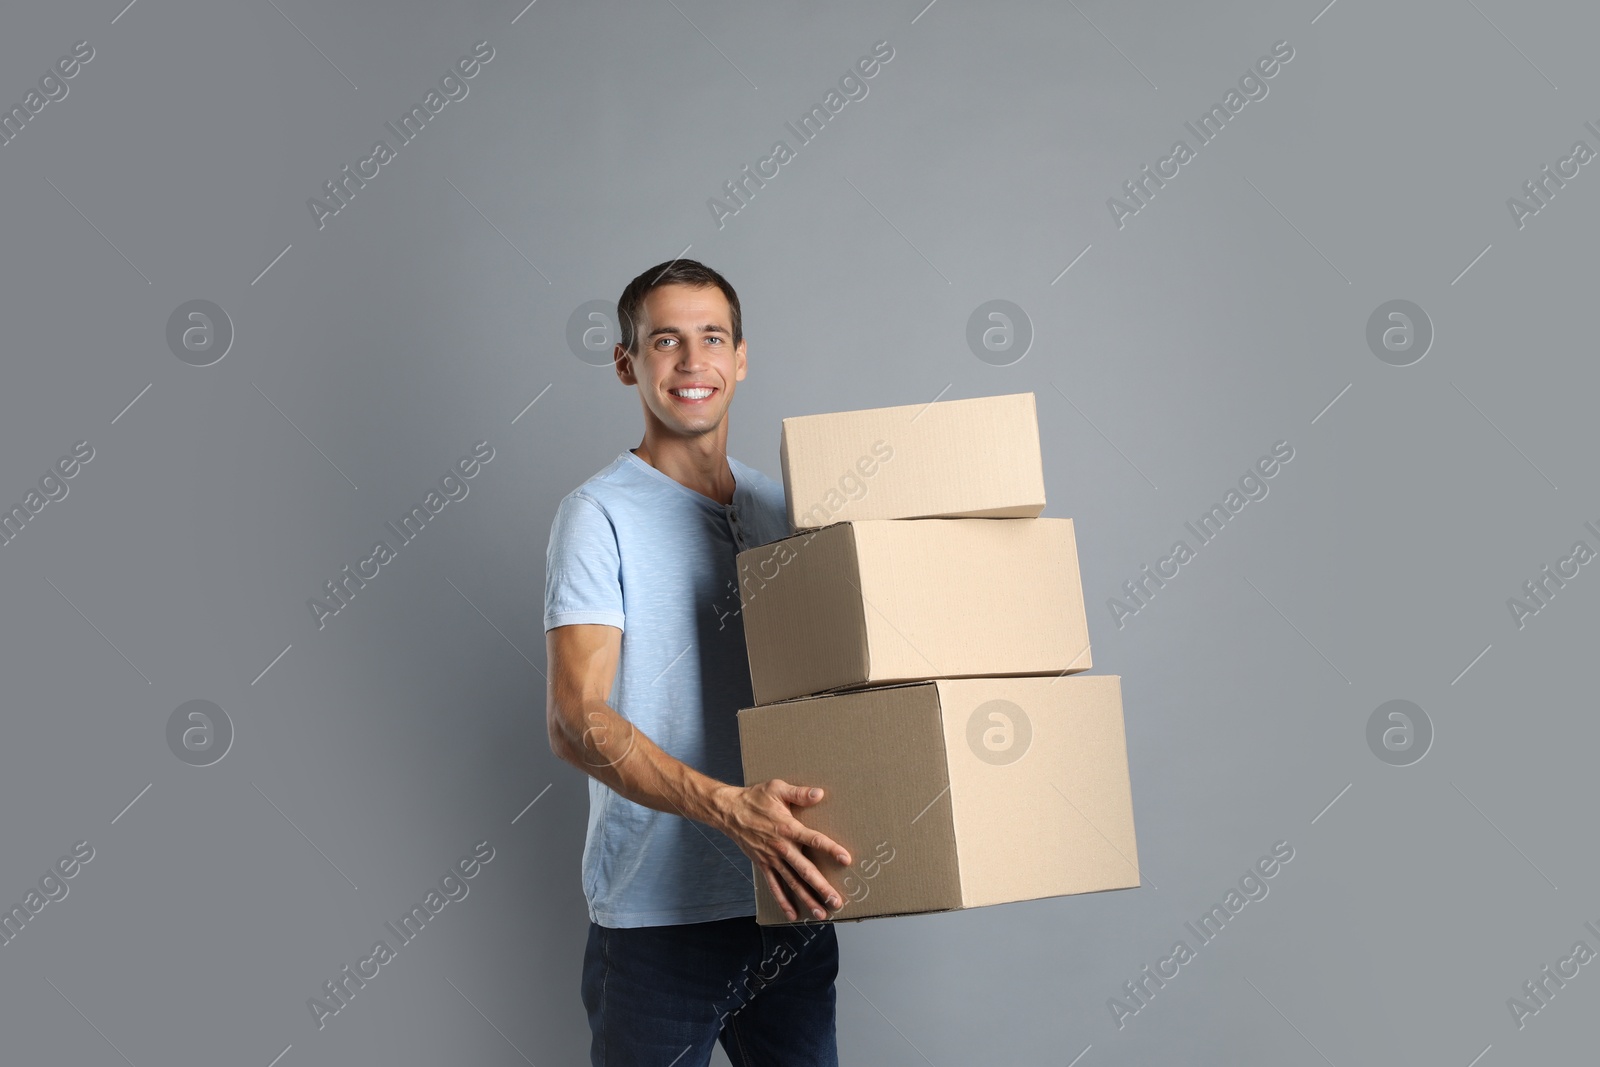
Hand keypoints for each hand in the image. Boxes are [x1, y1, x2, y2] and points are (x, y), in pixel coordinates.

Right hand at [713, 779, 851, 921]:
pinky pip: (774, 886)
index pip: (814, 840)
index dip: (831, 849)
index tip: (846, 859)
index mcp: (788, 828)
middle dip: (822, 887)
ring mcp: (771, 859)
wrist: (728, 812)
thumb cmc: (755, 799)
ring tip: (821, 914)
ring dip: (807, 899)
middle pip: (805, 870)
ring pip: (792, 883)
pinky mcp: (763, 865)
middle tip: (836, 902)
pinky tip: (793, 914)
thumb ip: (799, 794)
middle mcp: (781, 847)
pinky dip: (783, 901)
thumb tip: (820, 794)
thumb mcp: (777, 789)